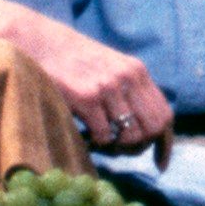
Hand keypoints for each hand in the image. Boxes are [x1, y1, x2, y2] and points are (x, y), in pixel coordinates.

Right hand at [10, 17, 172, 161]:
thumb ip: (130, 91)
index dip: (164, 142)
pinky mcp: (87, 98)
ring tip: (102, 141)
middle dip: (139, 147)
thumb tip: (145, 129)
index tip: (160, 163)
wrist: (39, 42)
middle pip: (153, 129)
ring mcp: (108, 88)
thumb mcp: (111, 68)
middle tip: (121, 150)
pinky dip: (97, 143)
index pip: (165, 114)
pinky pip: (105, 136)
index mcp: (137, 72)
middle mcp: (128, 78)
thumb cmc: (74, 61)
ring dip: (118, 148)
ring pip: (131, 136)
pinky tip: (86, 135)